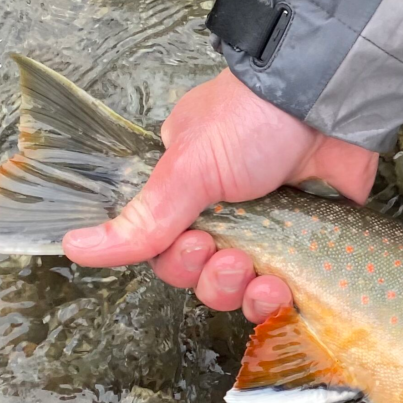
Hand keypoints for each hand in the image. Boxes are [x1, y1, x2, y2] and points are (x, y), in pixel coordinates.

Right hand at [62, 69, 377, 321]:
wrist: (328, 103)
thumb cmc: (253, 121)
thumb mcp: (189, 168)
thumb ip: (142, 219)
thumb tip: (75, 248)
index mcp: (188, 191)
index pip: (165, 249)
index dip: (178, 261)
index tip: (196, 242)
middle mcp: (227, 214)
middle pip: (202, 276)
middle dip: (213, 279)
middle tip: (230, 257)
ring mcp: (271, 230)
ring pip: (243, 291)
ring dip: (245, 295)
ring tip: (261, 275)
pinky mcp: (309, 244)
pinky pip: (288, 292)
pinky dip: (282, 299)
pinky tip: (284, 290)